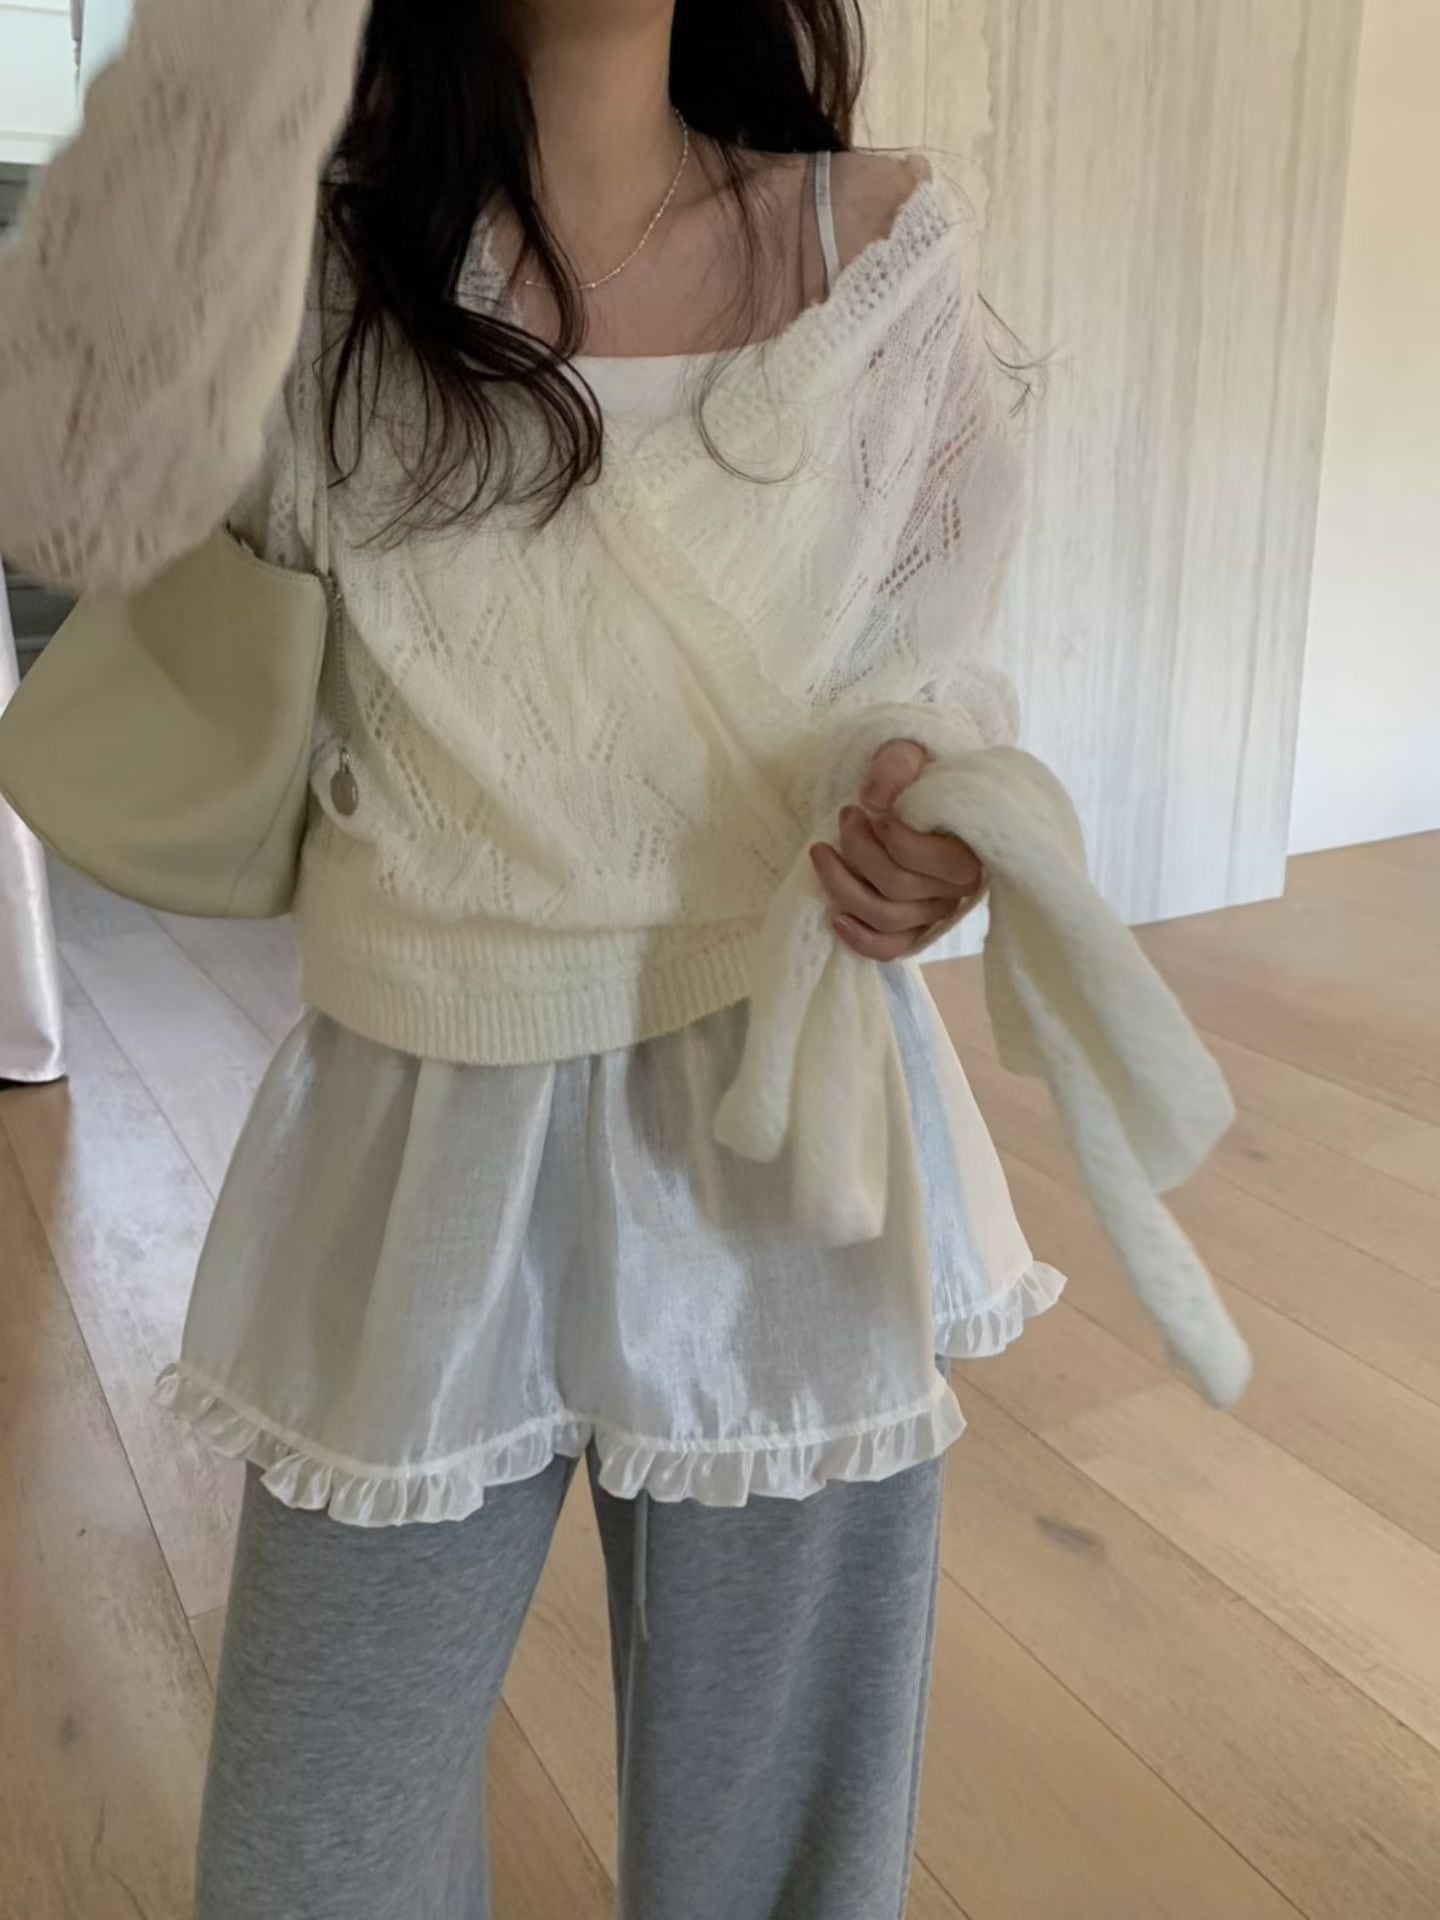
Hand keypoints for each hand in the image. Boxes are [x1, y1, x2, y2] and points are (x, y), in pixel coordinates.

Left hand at [808, 739, 984, 959]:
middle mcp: (955, 890)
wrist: (913, 796)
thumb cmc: (915, 778)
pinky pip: (889, 948)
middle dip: (858, 851)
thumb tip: (872, 800)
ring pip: (886, 917)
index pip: (926, 860)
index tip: (867, 809)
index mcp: (968, 850)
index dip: (889, 837)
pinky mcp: (911, 928)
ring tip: (821, 852)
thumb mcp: (908, 755)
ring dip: (842, 886)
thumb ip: (895, 766)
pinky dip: (860, 940)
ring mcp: (932, 913)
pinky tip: (834, 918)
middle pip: (897, 888)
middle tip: (845, 817)